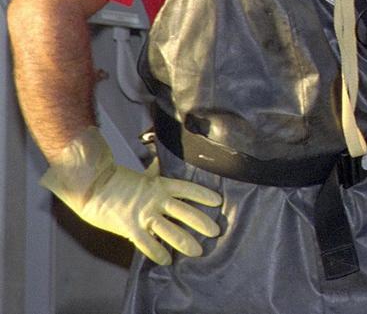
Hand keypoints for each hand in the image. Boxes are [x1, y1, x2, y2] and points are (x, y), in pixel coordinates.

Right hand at [41, 127, 220, 264]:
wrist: (91, 187)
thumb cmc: (116, 181)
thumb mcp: (142, 175)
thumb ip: (155, 173)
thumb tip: (162, 162)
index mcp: (160, 184)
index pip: (188, 189)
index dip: (203, 195)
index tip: (218, 202)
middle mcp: (156, 200)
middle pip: (185, 212)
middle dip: (202, 223)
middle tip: (215, 232)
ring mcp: (144, 214)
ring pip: (170, 231)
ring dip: (185, 242)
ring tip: (198, 251)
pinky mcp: (130, 228)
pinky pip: (147, 244)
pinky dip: (158, 253)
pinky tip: (167, 261)